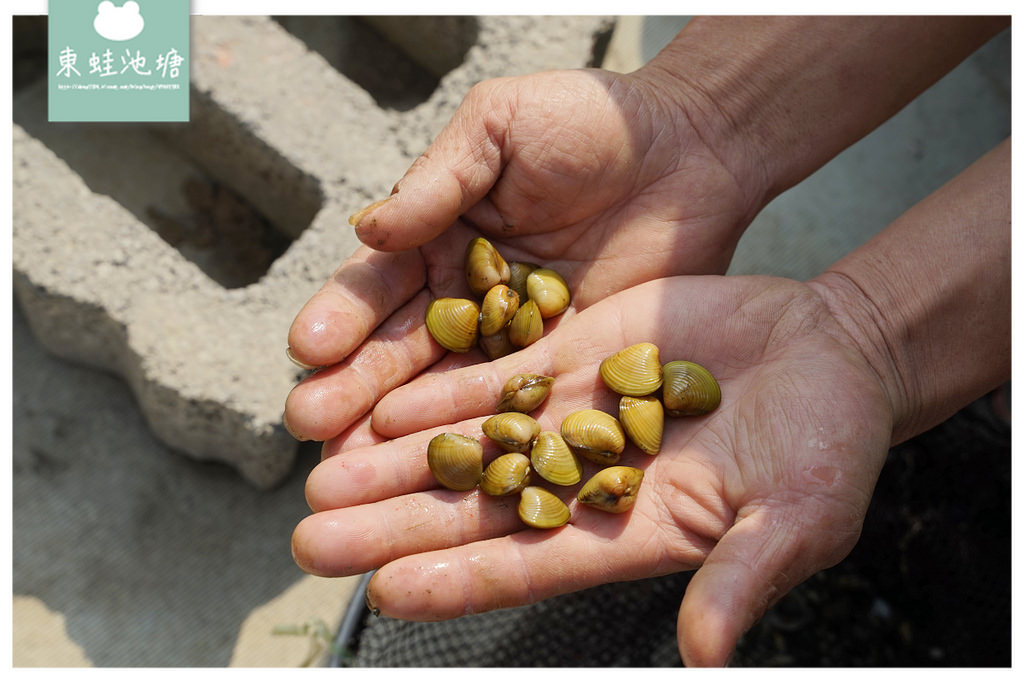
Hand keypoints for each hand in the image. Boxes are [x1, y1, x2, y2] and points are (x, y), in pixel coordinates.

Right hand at [284, 67, 760, 442]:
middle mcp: (466, 298)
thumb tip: (368, 228)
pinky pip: (517, 409)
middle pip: (400, 352)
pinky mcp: (566, 368)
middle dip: (353, 388)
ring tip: (349, 466)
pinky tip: (440, 473)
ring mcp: (515, 341)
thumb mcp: (498, 127)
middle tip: (309, 424)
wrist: (690, 147)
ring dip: (397, 433)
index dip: (342, 316)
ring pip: (445, 395)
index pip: (378, 286)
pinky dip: (479, 443)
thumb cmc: (589, 121)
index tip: (308, 348)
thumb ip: (438, 181)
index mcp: (437, 239)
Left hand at [291, 275, 893, 665]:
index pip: (529, 565)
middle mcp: (584, 479)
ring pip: (468, 442)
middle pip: (473, 510)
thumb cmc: (831, 444)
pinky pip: (498, 374)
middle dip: (392, 523)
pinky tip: (384, 401)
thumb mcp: (800, 514)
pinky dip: (442, 389)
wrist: (830, 352)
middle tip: (312, 536)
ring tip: (322, 468)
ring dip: (393, 457)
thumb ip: (744, 576)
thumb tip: (707, 656)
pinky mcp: (578, 354)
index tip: (386, 589)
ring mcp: (574, 414)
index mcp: (631, 530)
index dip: (459, 579)